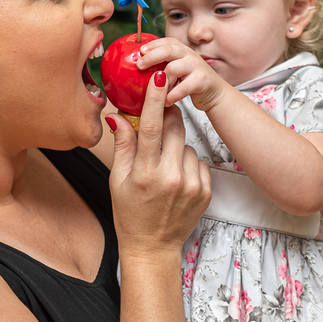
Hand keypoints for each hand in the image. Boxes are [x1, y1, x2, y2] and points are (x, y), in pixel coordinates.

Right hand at [107, 69, 210, 257]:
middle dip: (166, 118)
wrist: (153, 246)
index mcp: (145, 173)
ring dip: (174, 147)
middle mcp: (171, 177)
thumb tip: (118, 115)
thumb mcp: (117, 180)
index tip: (159, 75)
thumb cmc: (130, 213)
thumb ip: (123, 145)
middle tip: (158, 119)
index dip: (156, 97)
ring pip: (185, 144)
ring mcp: (191, 185)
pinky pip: (197, 161)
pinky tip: (175, 180)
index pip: (151, 126)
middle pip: (173, 128)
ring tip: (162, 168)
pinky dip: (186, 163)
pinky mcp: (205, 191)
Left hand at [135, 37, 231, 112]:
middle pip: (169, 50)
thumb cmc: (192, 83)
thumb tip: (139, 67)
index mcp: (183, 51)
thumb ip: (164, 66)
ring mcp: (197, 66)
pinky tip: (166, 102)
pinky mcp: (202, 80)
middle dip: (152, 56)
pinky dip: (172, 96)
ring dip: (162, 81)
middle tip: (140, 65)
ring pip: (174, 68)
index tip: (140, 50)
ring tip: (157, 92)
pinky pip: (183, 87)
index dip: (153, 44)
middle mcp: (190, 55)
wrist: (215, 94)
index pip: (167, 41)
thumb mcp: (178, 71)